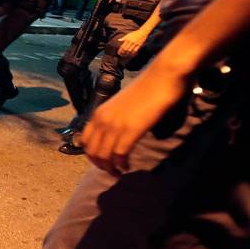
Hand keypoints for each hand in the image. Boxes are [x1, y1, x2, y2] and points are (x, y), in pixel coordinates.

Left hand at [81, 59, 189, 175]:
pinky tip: (127, 167)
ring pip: (104, 156)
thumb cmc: (148, 88)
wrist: (164, 75)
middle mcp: (102, 119)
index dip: (92, 155)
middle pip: (92, 152)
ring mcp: (115, 125)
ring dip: (111, 168)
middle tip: (112, 172)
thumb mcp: (123, 105)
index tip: (103, 161)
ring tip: (119, 173)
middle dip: (101, 165)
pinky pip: (119, 155)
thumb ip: (116, 118)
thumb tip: (117, 133)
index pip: (85, 141)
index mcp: (99, 113)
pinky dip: (122, 164)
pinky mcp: (131, 129)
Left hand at [118, 28, 149, 59]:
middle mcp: (131, 42)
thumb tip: (118, 40)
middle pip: (126, 49)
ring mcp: (135, 44)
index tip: (119, 53)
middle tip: (121, 55)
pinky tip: (131, 54)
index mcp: (128, 39)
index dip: (120, 50)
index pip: (122, 46)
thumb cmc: (135, 33)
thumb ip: (123, 38)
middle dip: (123, 53)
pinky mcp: (139, 45)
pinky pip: (135, 50)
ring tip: (125, 56)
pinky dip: (132, 53)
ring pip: (130, 51)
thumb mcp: (128, 35)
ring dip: (127, 54)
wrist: (142, 32)